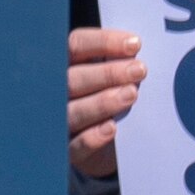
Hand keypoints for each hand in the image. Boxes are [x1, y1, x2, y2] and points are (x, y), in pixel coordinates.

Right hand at [67, 26, 146, 178]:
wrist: (105, 145)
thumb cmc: (105, 98)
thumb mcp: (107, 75)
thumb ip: (116, 60)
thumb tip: (136, 49)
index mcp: (64, 65)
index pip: (75, 46)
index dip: (103, 43)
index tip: (134, 44)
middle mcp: (56, 92)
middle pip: (72, 79)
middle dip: (107, 73)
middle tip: (139, 70)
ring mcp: (59, 123)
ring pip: (72, 111)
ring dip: (101, 102)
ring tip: (131, 95)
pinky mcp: (68, 152)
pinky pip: (75, 146)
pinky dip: (91, 137)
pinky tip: (111, 129)